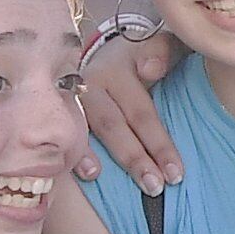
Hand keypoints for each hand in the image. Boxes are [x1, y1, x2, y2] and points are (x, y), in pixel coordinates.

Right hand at [78, 26, 182, 188]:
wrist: (105, 49)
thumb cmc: (143, 54)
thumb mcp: (160, 45)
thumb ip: (163, 52)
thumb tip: (153, 69)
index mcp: (120, 67)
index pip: (141, 111)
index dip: (159, 144)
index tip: (176, 173)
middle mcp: (91, 81)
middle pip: (113, 125)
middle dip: (135, 160)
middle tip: (156, 188)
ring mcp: (71, 95)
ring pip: (86, 130)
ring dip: (97, 159)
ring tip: (106, 182)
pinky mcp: (57, 107)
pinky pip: (63, 131)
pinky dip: (72, 153)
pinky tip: (84, 174)